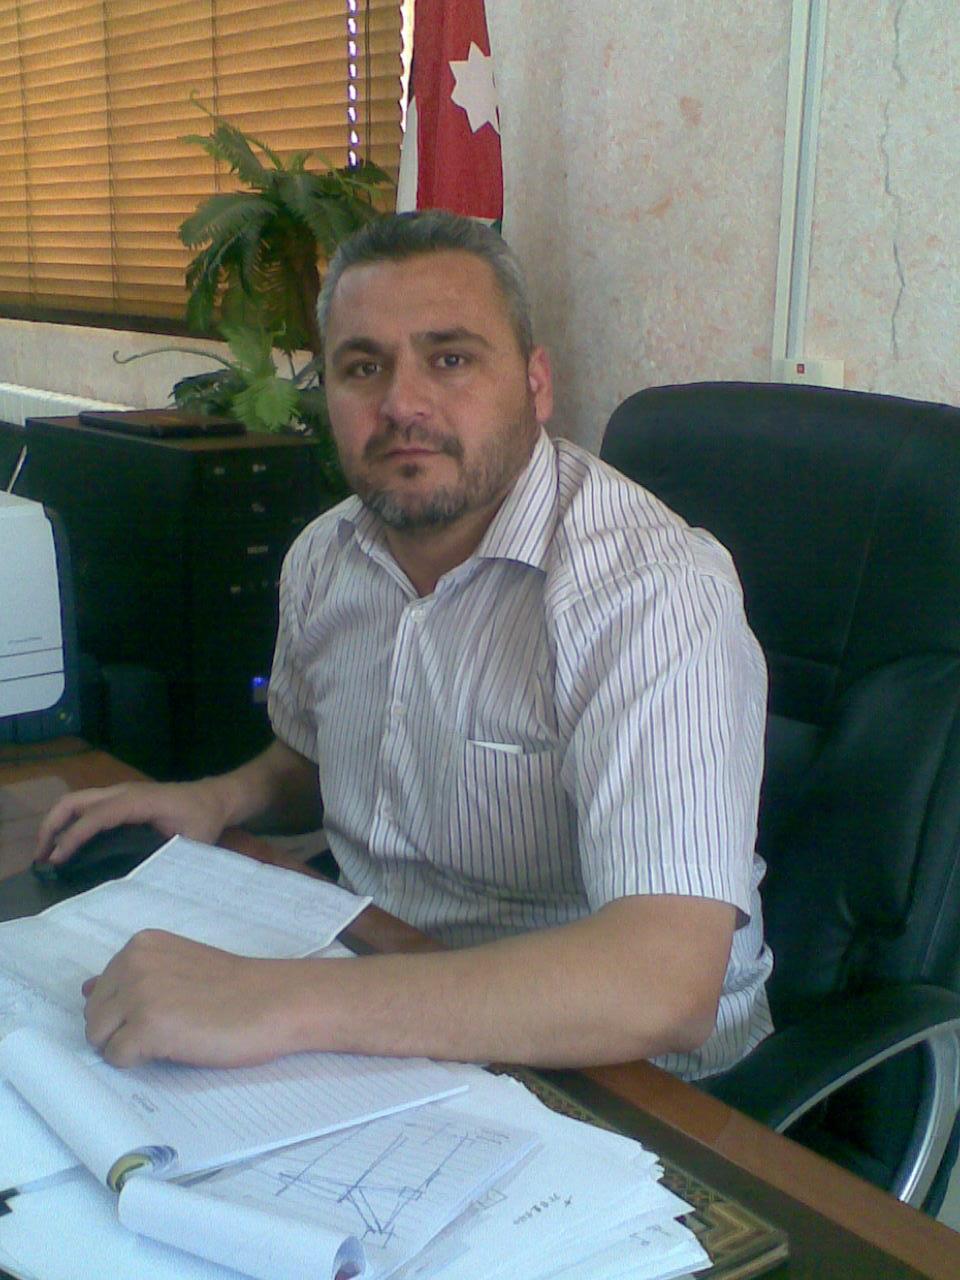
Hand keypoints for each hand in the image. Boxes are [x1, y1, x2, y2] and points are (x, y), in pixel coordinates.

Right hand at [34, 779, 228, 865]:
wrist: (216, 798)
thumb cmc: (205, 819)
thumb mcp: (194, 840)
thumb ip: (170, 856)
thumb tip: (144, 880)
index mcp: (139, 801)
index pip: (97, 816)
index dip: (74, 837)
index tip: (56, 860)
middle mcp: (124, 792)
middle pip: (75, 801)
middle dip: (52, 826)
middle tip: (41, 859)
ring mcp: (120, 793)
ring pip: (76, 800)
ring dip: (56, 823)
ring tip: (47, 855)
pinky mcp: (120, 799)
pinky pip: (86, 806)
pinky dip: (68, 822)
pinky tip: (66, 846)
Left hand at [82, 930, 308, 1067]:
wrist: (273, 1001)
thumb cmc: (232, 988)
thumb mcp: (176, 966)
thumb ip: (132, 975)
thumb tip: (85, 989)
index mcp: (141, 944)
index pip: (101, 990)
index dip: (128, 1009)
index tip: (166, 1008)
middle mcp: (133, 962)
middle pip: (93, 1015)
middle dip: (122, 1028)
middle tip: (171, 1025)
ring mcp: (138, 993)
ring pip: (98, 1038)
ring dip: (128, 1046)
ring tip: (171, 1035)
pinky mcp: (146, 1026)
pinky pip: (116, 1058)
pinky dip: (140, 1061)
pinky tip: (174, 1045)